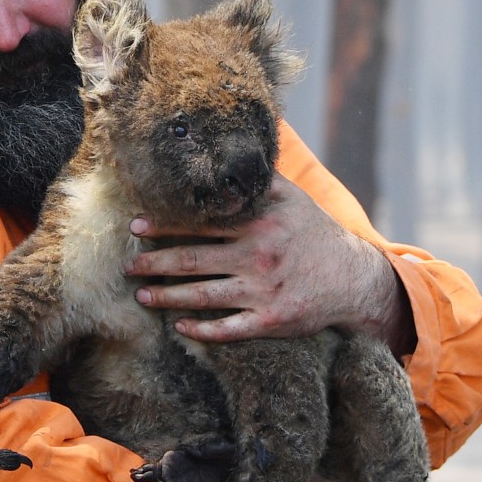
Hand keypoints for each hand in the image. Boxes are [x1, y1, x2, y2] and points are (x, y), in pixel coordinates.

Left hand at [125, 175, 413, 353]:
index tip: (136, 226)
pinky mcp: (271, 321)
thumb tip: (227, 151)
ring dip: (167, 297)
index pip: (200, 223)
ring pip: (203, 296)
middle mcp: (258, 257)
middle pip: (192, 261)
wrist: (354, 278)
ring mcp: (263, 292)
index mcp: (258, 224)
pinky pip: (229, 329)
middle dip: (154, 263)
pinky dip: (202, 330)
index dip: (164, 225)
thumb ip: (258, 181)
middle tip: (127, 266)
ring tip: (141, 295)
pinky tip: (180, 326)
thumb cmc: (313, 233)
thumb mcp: (292, 199)